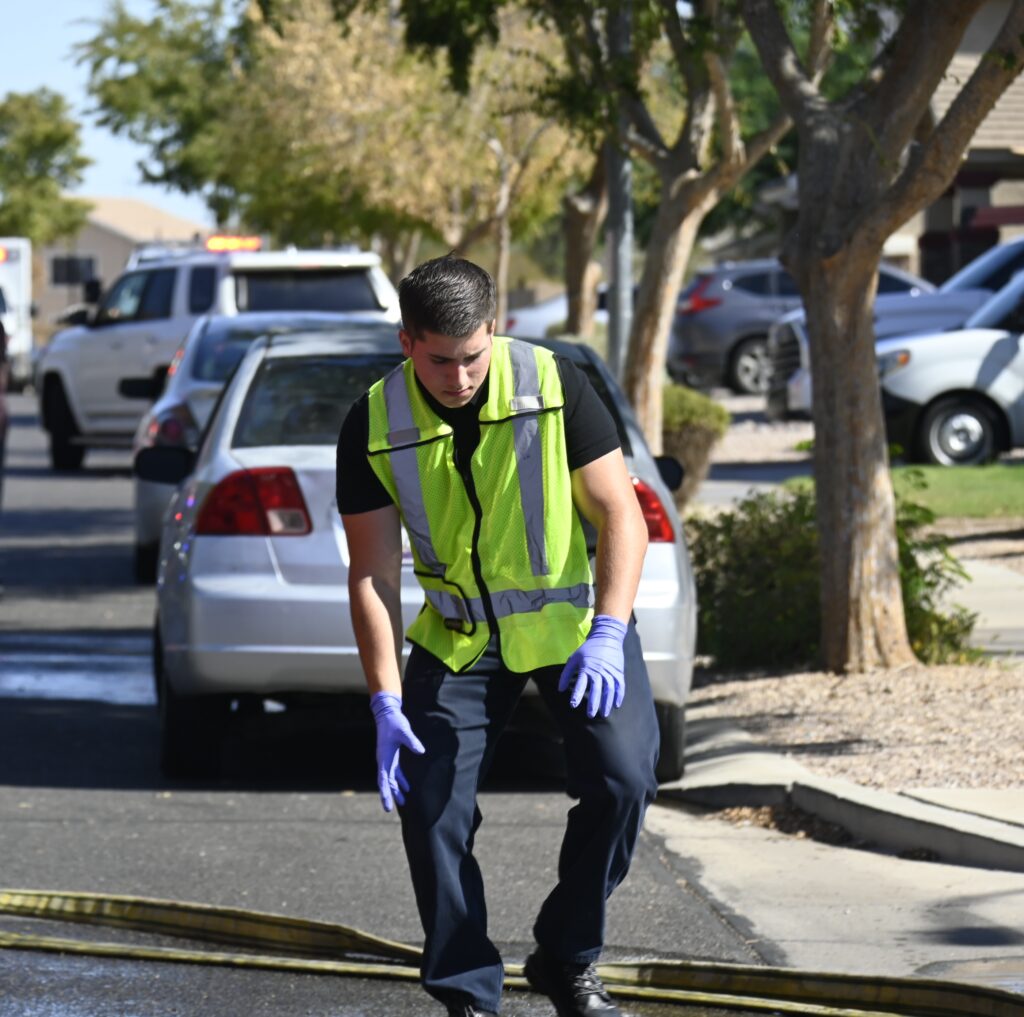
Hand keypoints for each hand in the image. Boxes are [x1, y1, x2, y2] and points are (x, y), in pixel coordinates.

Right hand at [370, 692, 424, 811]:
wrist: (388, 713)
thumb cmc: (394, 722)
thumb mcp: (404, 731)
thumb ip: (412, 741)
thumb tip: (421, 751)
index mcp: (383, 757)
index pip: (382, 779)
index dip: (385, 793)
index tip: (386, 805)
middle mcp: (383, 760)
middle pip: (385, 782)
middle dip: (388, 795)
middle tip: (389, 810)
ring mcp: (387, 758)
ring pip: (390, 778)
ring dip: (396, 789)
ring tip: (403, 802)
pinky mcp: (392, 755)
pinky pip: (395, 771)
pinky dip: (400, 780)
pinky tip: (407, 787)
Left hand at [558, 615, 627, 717]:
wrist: (607, 636)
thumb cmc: (588, 648)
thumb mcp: (574, 658)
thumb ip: (566, 674)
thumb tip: (560, 689)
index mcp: (586, 668)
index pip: (580, 684)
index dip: (576, 695)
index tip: (573, 705)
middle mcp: (599, 671)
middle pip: (596, 690)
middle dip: (593, 704)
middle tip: (590, 715)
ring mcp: (610, 672)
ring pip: (609, 691)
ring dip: (607, 703)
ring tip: (604, 714)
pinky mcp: (618, 672)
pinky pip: (620, 686)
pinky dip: (619, 696)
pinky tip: (616, 705)